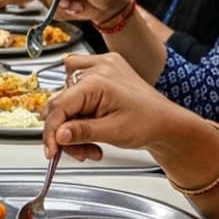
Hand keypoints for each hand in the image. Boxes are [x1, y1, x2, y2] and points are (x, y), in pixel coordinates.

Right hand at [40, 53, 198, 159]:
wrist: (167, 122)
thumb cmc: (149, 123)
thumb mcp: (113, 132)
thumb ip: (81, 132)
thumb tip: (58, 135)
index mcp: (98, 80)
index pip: (60, 105)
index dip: (52, 131)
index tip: (52, 151)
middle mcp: (98, 67)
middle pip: (62, 102)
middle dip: (66, 132)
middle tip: (78, 151)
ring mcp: (101, 67)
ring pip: (67, 98)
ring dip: (73, 125)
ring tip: (91, 143)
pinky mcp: (103, 73)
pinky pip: (77, 90)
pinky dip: (79, 111)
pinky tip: (91, 125)